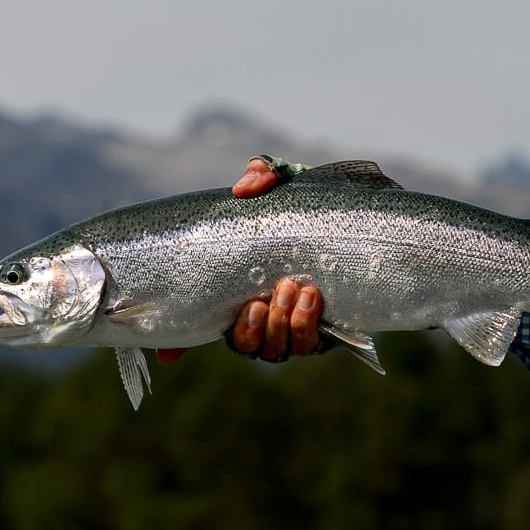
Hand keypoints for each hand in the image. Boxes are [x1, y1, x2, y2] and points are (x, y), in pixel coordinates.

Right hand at [155, 157, 324, 363]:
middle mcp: (264, 317)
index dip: (179, 344)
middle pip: (243, 345)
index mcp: (240, 291)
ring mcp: (292, 328)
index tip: (168, 354)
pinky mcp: (324, 333)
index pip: (203, 323)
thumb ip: (261, 175)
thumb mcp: (284, 182)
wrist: (361, 218)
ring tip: (290, 287)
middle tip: (264, 293)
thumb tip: (242, 190)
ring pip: (274, 350)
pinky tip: (310, 296)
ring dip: (278, 324)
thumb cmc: (313, 205)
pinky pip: (308, 345)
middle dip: (252, 326)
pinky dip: (305, 324)